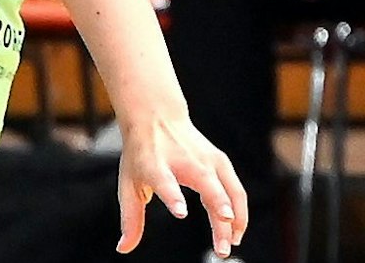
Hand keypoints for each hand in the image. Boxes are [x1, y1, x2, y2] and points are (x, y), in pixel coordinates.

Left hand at [115, 110, 246, 257]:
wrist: (156, 116)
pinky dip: (240, 213)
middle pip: (207, 187)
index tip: (180, 213)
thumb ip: (131, 218)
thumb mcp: (129, 183)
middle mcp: (185, 160)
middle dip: (219, 212)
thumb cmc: (141, 155)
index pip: (165, 181)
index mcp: (156, 165)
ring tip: (232, 244)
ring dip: (235, 220)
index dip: (173, 196)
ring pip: (230, 191)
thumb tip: (123, 249)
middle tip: (223, 246)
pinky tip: (236, 232)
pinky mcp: (221, 161)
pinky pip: (237, 191)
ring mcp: (207, 159)